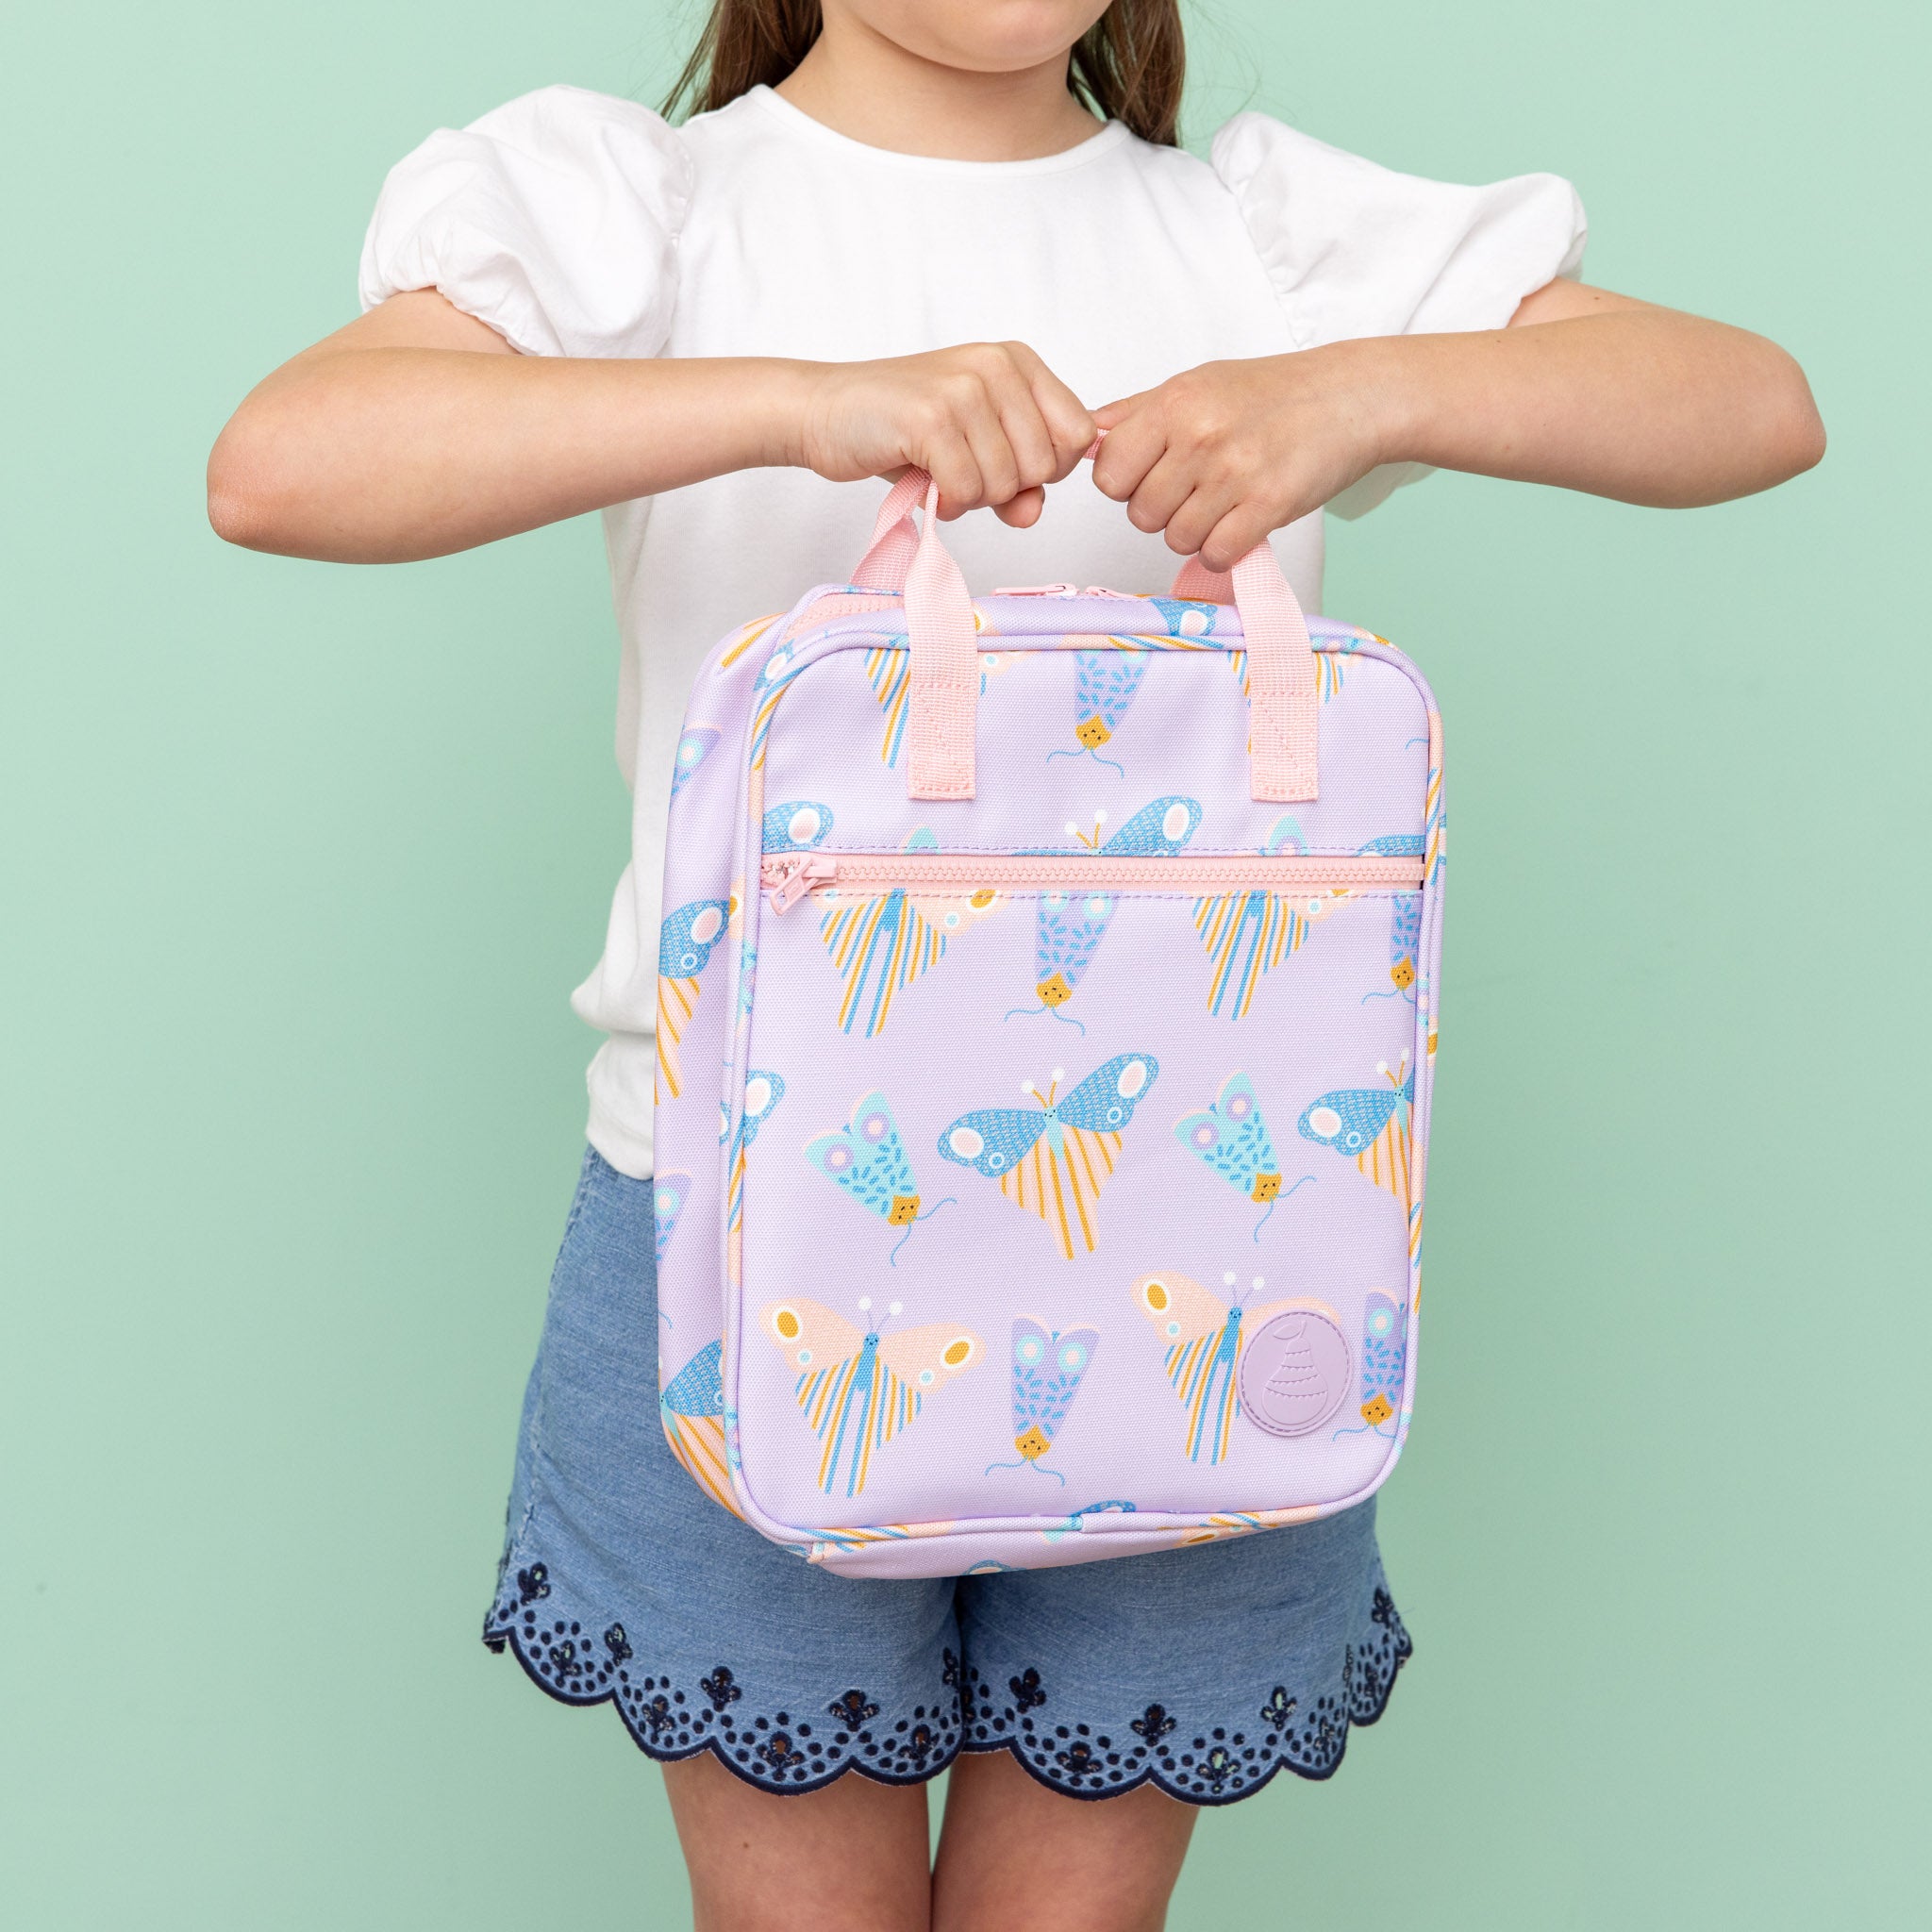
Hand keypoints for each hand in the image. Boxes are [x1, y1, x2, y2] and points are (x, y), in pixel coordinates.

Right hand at [793, 343, 1095, 525]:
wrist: (826, 412)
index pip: (1078, 434)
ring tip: (939, 472)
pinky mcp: (931, 418)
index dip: (1047, 468)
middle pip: (1045, 465)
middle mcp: (996, 366)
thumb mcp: (975, 452)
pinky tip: (926, 483)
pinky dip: (948, 503)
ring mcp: (963, 389)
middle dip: (1007, 488)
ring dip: (973, 498)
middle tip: (963, 471)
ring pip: (1007, 483)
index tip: (1007, 466)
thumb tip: (1033, 511)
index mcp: (1018, 362)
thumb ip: (1019, 483)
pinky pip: (968, 490)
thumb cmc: (904, 432)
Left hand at [1090, 347, 1395, 569]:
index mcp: (1174, 403)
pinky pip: (1216, 554)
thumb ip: (1137, 413)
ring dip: (1195, 531)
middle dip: (1162, 511)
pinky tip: (1240, 523)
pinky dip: (1224, 549)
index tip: (1151, 475)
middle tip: (1197, 488)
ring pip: (1176, 539)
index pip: (1108, 474)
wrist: (1349, 397)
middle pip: (1140, 514)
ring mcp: (1234, 474)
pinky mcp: (1268, 506)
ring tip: (1223, 501)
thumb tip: (1086, 438)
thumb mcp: (1197, 384)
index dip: (1125, 484)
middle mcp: (1200, 436)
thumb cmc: (1270, 393)